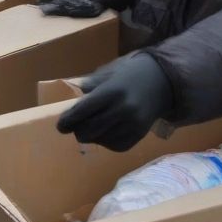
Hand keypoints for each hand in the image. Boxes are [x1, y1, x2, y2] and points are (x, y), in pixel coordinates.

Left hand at [57, 52, 173, 150]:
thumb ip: (89, 88)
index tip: (60, 127)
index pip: (83, 110)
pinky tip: (104, 133)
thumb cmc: (128, 76)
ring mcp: (132, 124)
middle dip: (77, 130)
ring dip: (91, 137)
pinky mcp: (139, 135)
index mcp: (111, 91)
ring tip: (90, 128)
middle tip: (74, 128)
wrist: (161, 82)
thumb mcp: (108, 75)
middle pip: (90, 129)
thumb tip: (70, 105)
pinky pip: (116, 146)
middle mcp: (122, 109)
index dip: (68, 120)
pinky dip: (106, 142)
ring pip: (101, 140)